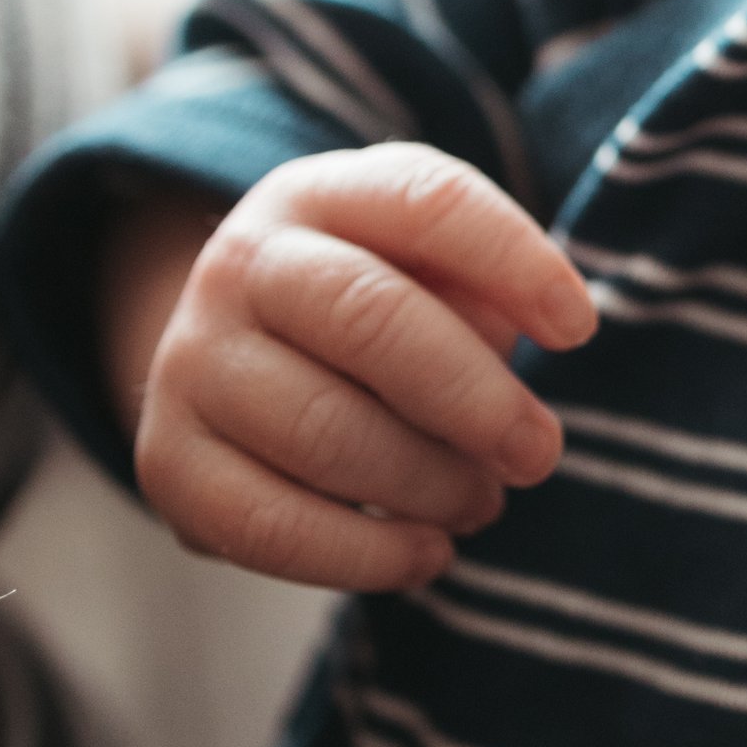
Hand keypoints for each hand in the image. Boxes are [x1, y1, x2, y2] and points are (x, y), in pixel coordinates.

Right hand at [118, 142, 595, 592]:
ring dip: (429, 483)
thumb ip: (485, 290)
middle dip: (476, 400)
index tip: (577, 329)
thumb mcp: (434, 268)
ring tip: (482, 502)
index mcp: (324, 192)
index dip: (515, 262)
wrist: (242, 355)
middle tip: (538, 454)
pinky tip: (424, 554)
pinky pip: (269, 524)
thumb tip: (525, 346)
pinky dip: (365, 554)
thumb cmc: (382, 308)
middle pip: (372, 319)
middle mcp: (243, 262)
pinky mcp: (169, 463)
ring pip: (324, 431)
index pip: (427, 200)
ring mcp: (192, 361)